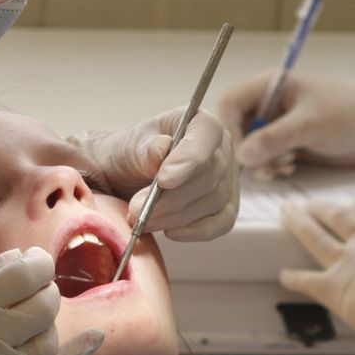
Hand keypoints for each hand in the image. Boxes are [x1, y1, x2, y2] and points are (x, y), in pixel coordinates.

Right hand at [0, 248, 103, 354]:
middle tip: (27, 286)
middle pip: (44, 303)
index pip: (25, 274)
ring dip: (46, 320)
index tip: (28, 261)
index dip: (33, 263)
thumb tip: (8, 264)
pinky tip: (95, 336)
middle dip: (42, 288)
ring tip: (28, 314)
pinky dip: (77, 353)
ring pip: (50, 337)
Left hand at [75, 108, 237, 239]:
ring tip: (143, 220)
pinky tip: (170, 232)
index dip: (189, 158)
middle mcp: (221, 148)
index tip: (163, 181)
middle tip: (137, 210)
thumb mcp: (129, 146)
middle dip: (170, 198)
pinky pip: (220, 223)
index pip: (206, 134)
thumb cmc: (132, 155)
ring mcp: (227, 179)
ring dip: (174, 217)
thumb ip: (145, 149)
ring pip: (212, 202)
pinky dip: (195, 231)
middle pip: (209, 175)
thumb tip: (161, 150)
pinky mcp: (226, 207)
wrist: (127, 176)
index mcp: (199, 122)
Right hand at [217, 72, 354, 170]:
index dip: (228, 129)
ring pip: (247, 147)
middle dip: (245, 151)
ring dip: (260, 162)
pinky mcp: (283, 143)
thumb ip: (275, 138)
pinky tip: (289, 168)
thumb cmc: (348, 116)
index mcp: (270, 86)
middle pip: (235, 127)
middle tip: (263, 167)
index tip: (240, 154)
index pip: (230, 103)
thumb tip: (242, 157)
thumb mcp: (311, 125)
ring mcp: (274, 125)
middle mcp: (267, 104)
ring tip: (283, 167)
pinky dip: (270, 167)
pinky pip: (262, 158)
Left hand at [280, 200, 354, 354]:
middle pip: (338, 216)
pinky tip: (282, 274)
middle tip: (310, 205)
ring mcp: (347, 266)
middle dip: (323, 208)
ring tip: (286, 213)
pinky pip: (305, 280)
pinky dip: (292, 278)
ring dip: (298, 223)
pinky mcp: (334, 291)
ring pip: (314, 236)